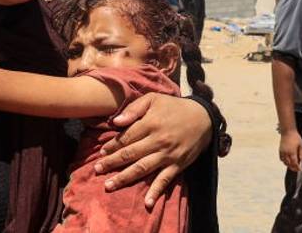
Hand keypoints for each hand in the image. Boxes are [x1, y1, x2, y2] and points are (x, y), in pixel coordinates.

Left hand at [95, 93, 210, 208]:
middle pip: (130, 154)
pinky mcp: (178, 165)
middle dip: (112, 163)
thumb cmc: (174, 107)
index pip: (126, 138)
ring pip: (142, 168)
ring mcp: (168, 155)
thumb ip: (134, 109)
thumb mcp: (154, 99)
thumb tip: (116, 122)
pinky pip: (165, 180)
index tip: (101, 153)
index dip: (112, 146)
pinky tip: (147, 202)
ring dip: (125, 178)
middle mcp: (158, 141)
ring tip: (109, 185)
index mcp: (150, 124)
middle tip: (97, 170)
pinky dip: (156, 191)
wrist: (203, 118)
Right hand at [279, 130, 301, 171]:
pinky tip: (288, 161)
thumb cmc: (295, 138)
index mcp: (292, 152)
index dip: (297, 167)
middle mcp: (286, 153)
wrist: (287, 132)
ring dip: (289, 165)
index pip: (294, 163)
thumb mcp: (301, 145)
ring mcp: (282, 152)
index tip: (300, 169)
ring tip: (293, 165)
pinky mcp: (280, 151)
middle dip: (293, 168)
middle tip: (297, 169)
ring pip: (285, 162)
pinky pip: (281, 159)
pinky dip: (284, 161)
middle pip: (289, 164)